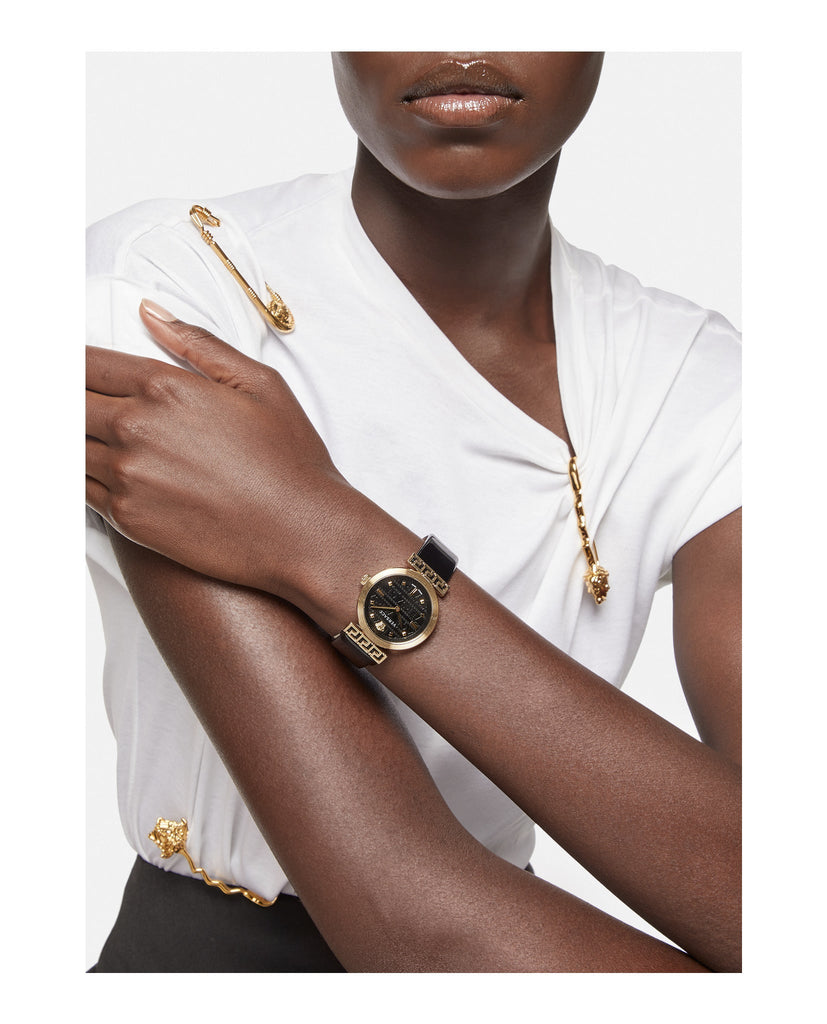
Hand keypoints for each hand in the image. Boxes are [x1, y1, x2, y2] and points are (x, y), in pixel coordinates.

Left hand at [86, 299, 349, 595]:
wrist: (301, 533)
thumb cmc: (290, 461)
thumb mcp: (260, 384)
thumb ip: (198, 344)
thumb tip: (150, 313)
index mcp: (165, 387)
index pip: (87, 364)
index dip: (72, 365)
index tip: (72, 370)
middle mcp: (136, 428)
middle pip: (66, 403)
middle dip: (66, 400)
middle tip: (77, 405)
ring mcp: (127, 475)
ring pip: (67, 447)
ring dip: (74, 439)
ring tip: (89, 438)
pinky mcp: (126, 518)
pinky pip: (80, 490)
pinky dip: (83, 477)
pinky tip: (102, 472)